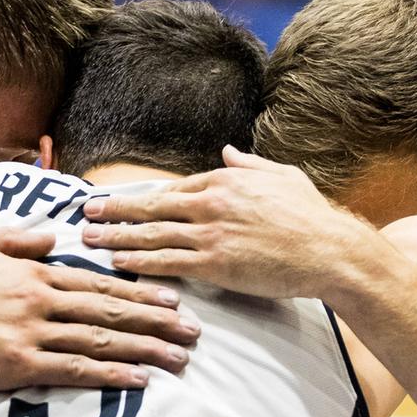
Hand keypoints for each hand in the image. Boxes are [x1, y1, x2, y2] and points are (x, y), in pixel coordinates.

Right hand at [0, 228, 199, 391]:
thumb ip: (15, 237)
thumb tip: (52, 234)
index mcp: (31, 272)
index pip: (97, 282)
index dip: (140, 291)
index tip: (173, 299)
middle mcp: (38, 299)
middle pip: (110, 311)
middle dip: (158, 322)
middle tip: (195, 333)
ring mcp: (29, 333)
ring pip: (101, 341)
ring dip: (146, 350)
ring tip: (180, 360)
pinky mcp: (16, 365)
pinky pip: (74, 371)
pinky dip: (111, 375)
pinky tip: (139, 379)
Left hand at [79, 146, 373, 300]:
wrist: (330, 250)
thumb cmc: (312, 216)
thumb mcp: (282, 177)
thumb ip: (249, 164)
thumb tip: (227, 152)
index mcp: (224, 180)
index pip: (171, 189)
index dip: (140, 197)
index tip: (118, 201)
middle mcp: (210, 202)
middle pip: (150, 207)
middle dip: (114, 212)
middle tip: (87, 214)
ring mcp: (209, 233)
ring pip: (150, 235)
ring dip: (116, 238)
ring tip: (90, 241)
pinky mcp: (213, 263)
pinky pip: (166, 262)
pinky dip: (138, 262)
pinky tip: (118, 264)